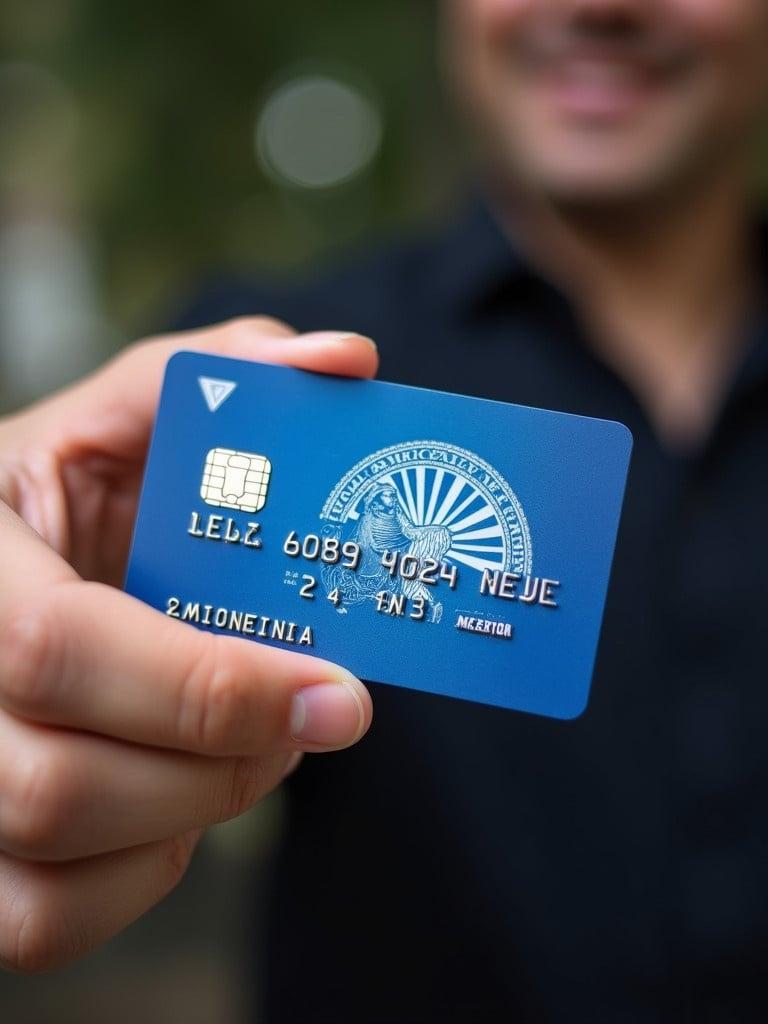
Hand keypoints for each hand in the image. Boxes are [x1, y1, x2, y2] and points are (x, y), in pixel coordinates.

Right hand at [0, 317, 376, 971]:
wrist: (17, 561)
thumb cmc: (70, 489)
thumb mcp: (122, 418)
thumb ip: (218, 377)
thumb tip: (347, 361)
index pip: (57, 651)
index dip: (208, 687)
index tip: (340, 693)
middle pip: (58, 784)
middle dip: (223, 763)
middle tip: (318, 716)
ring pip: (54, 867)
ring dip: (195, 814)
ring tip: (257, 746)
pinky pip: (48, 918)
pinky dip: (145, 872)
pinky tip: (180, 799)